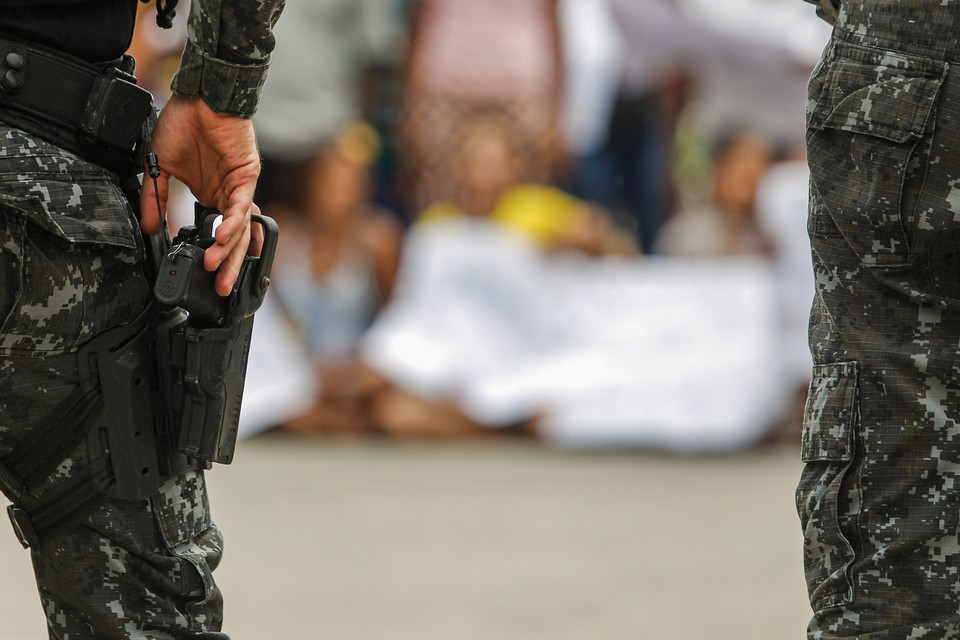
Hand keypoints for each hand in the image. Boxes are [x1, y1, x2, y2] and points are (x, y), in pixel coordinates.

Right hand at [141, 96, 261, 295]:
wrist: (198, 96)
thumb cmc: (184, 124)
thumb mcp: (161, 167)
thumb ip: (156, 198)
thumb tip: (150, 228)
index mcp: (211, 196)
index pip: (216, 234)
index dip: (212, 255)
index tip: (202, 276)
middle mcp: (228, 196)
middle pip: (234, 240)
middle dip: (227, 266)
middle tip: (221, 289)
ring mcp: (239, 188)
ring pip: (240, 228)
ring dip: (228, 250)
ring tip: (215, 268)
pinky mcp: (247, 176)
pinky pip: (242, 206)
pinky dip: (232, 224)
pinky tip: (223, 239)